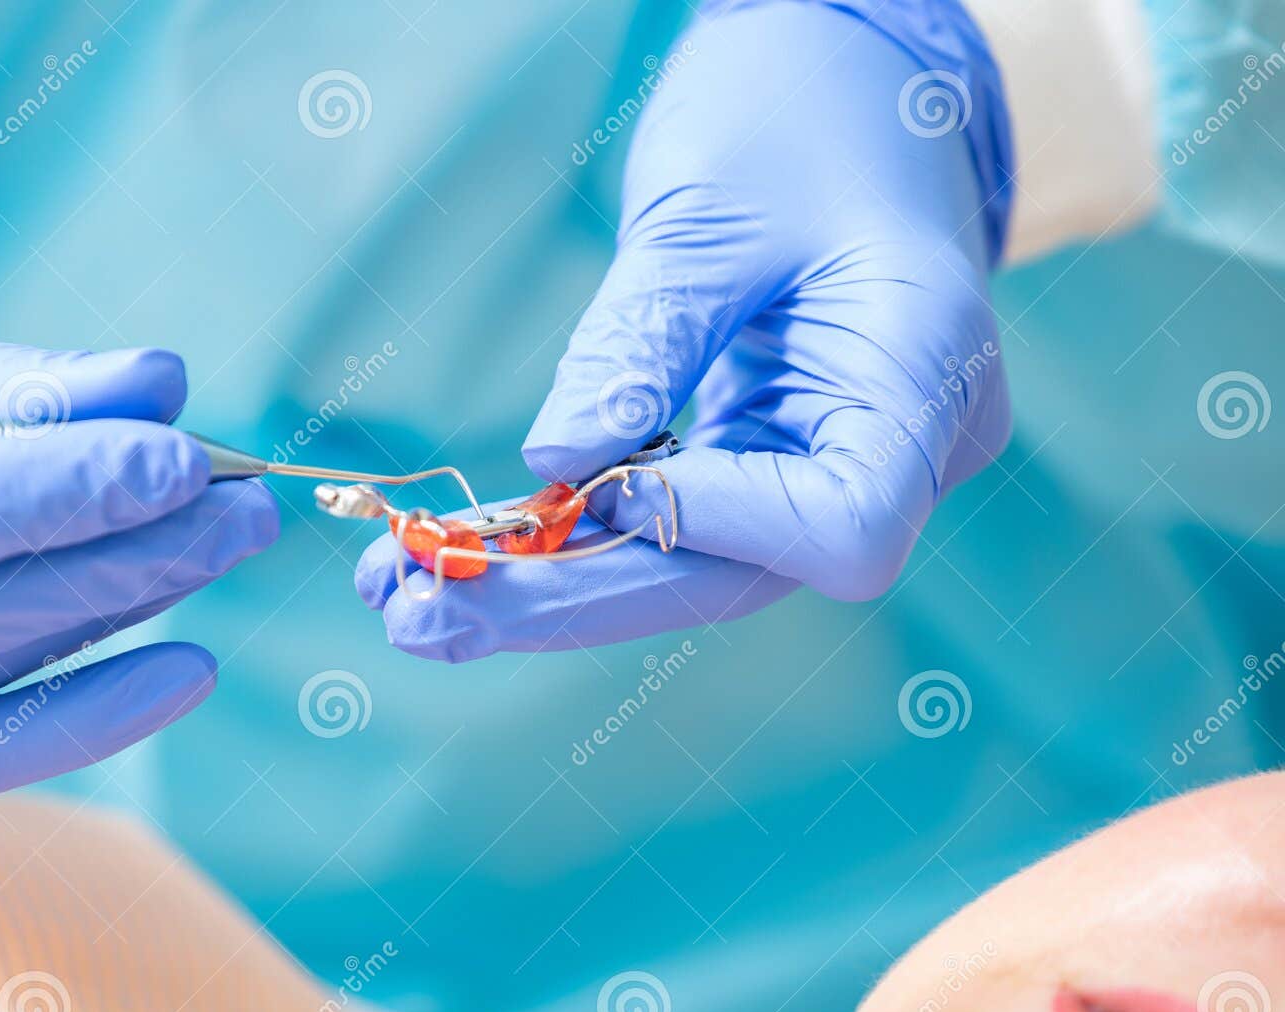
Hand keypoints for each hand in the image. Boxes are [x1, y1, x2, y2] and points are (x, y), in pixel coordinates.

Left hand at [359, 0, 1009, 660]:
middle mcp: (897, 448)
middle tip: (417, 618)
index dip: (712, 525)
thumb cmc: (798, 110)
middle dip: (574, 597)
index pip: (841, 524)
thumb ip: (642, 343)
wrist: (846, 73)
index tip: (590, 489)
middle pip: (737, 573)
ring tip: (406, 597)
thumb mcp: (708, 213)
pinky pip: (675, 521)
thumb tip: (551, 465)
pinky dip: (572, 538)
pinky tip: (468, 551)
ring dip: (549, 587)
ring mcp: (832, 459)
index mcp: (924, 376)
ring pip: (693, 564)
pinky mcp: (767, 456)